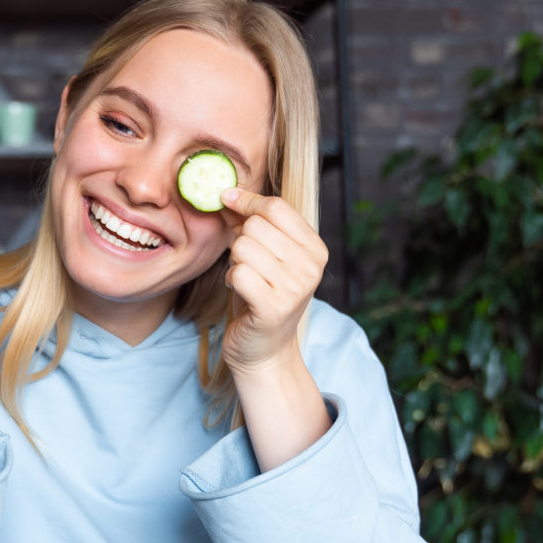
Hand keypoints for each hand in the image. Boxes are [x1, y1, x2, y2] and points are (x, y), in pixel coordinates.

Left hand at [218, 188, 328, 376]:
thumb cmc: (261, 298)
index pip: (277, 207)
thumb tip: (227, 192)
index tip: (227, 199)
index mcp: (315, 249)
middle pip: (256, 226)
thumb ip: (250, 222)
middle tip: (247, 264)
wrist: (264, 350)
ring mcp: (295, 288)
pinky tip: (241, 292)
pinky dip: (232, 280)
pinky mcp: (274, 307)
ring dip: (235, 263)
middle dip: (240, 240)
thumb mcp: (265, 256)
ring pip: (243, 247)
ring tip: (246, 280)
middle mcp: (311, 267)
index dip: (247, 201)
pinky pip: (239, 272)